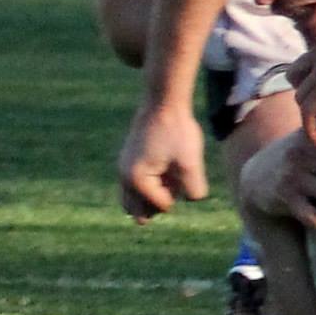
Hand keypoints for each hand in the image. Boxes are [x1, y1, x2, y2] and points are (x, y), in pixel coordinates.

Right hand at [118, 101, 210, 222]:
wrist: (163, 103)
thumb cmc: (177, 131)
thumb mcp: (190, 162)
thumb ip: (193, 189)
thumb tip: (191, 201)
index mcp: (136, 180)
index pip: (162, 206)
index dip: (179, 193)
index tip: (182, 170)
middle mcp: (123, 178)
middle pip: (142, 211)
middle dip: (162, 200)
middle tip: (174, 175)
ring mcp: (122, 170)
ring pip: (135, 201)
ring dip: (155, 194)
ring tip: (169, 172)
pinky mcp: (127, 162)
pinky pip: (135, 187)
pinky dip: (151, 185)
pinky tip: (165, 167)